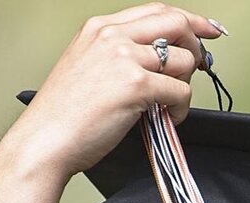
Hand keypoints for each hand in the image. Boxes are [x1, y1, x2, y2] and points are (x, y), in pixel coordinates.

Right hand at [15, 3, 223, 180]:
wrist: (44, 142)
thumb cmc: (61, 118)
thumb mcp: (84, 69)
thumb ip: (115, 58)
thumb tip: (152, 67)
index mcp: (99, 28)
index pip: (154, 11)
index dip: (186, 19)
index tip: (205, 28)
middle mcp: (112, 36)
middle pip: (174, 22)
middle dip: (197, 42)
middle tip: (202, 63)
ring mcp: (124, 59)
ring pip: (182, 59)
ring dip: (186, 83)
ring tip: (171, 104)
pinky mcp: (135, 86)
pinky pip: (179, 91)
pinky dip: (181, 108)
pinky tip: (168, 118)